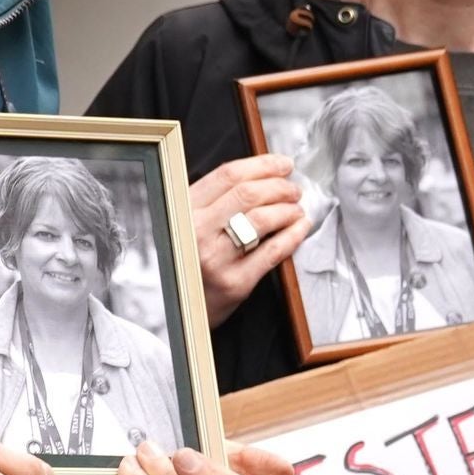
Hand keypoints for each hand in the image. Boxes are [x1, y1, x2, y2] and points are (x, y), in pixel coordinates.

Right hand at [189, 155, 307, 325]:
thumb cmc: (183, 263)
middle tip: (293, 188)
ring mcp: (216, 258)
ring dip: (288, 209)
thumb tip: (260, 177)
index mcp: (183, 211)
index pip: (228, 175)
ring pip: (262, 219)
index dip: (262, 165)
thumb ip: (210, 202)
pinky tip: (300, 228)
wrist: (174, 310)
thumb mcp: (183, 225)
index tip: (282, 164)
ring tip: (296, 209)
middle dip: (280, 186)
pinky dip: (293, 236)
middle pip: (248, 194)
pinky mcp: (235, 283)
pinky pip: (272, 252)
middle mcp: (196, 231)